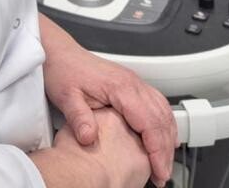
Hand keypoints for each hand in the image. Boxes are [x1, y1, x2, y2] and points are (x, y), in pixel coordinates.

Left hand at [43, 40, 176, 186]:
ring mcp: (134, 83)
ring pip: (164, 111)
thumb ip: (79, 118)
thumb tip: (89, 139)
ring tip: (164, 162)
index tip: (158, 170)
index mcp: (121, 88)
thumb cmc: (63, 71)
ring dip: (168, 137)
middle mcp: (133, 83)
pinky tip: (164, 136)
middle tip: (162, 174)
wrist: (60, 54)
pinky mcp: (132, 84)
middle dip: (166, 150)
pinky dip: (165, 123)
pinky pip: (157, 104)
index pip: (150, 123)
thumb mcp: (66, 97)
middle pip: (162, 120)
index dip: (157, 150)